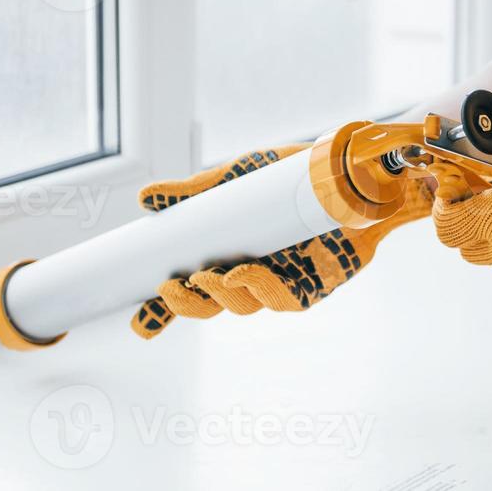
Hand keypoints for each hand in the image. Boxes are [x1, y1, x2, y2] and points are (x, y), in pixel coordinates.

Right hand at [131, 145, 431, 337]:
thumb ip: (196, 191)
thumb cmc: (295, 175)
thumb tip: (146, 200)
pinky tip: (243, 271)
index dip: (163, 313)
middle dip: (185, 307)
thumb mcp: (239, 176)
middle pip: (210, 307)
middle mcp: (251, 273)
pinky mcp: (313, 286)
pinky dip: (257, 287)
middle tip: (168, 290)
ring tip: (204, 277)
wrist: (352, 172)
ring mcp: (280, 282)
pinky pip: (281, 300)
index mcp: (227, 252)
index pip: (189, 291)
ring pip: (243, 306)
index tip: (140, 320)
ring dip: (219, 297)